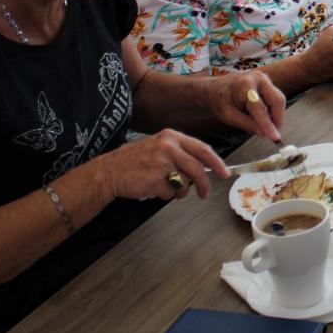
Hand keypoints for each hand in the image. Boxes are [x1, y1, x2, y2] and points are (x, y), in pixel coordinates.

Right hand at [101, 128, 226, 200]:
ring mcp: (161, 163)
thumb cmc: (135, 160)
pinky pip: (170, 192)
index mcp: (171, 137)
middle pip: (197, 169)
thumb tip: (205, 166)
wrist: (109, 171)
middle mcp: (168, 147)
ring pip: (184, 183)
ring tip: (165, 187)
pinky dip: (165, 195)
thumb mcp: (158, 146)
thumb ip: (180, 152)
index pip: (202, 149)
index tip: (224, 173)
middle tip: (204, 194)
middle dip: (204, 185)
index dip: (216, 163)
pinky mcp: (155, 179)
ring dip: (179, 191)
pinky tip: (153, 188)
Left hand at [210, 72, 284, 142]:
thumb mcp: (228, 116)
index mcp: (245, 84)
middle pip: (277, 100)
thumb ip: (247, 124)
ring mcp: (264, 79)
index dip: (268, 124)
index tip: (274, 137)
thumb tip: (265, 134)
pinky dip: (273, 111)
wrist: (215, 88)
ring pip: (278, 100)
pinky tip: (264, 118)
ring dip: (275, 116)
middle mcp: (258, 78)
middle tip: (273, 134)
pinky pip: (276, 99)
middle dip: (277, 119)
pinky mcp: (268, 83)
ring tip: (266, 126)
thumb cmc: (219, 100)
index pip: (260, 107)